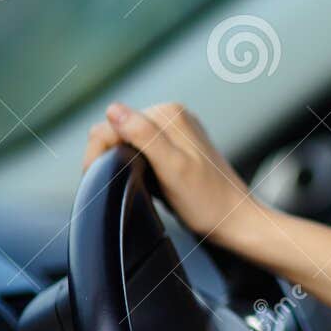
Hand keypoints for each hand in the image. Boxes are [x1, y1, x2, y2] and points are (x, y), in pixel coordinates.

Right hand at [82, 101, 267, 248]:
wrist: (235, 221)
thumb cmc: (207, 202)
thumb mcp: (171, 168)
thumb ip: (144, 136)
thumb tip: (114, 110)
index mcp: (169, 114)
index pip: (112, 122)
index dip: (98, 151)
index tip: (95, 178)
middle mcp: (173, 115)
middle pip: (118, 129)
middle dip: (108, 155)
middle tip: (115, 186)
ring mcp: (176, 131)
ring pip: (127, 140)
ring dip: (120, 160)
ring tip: (131, 185)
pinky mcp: (177, 147)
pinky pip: (142, 149)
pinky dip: (135, 165)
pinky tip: (145, 182)